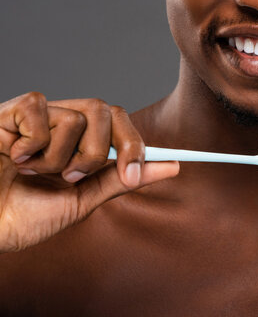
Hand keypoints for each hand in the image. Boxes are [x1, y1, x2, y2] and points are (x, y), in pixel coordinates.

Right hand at [0, 92, 178, 252]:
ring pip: (78, 116)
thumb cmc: (22, 215)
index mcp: (83, 145)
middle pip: (108, 111)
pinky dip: (32, 142)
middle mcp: (65, 126)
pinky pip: (39, 109)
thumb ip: (120, 181)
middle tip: (74, 177)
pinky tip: (14, 156)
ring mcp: (39, 117)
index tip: (175, 164)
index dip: (140, 144)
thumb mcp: (80, 201)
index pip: (121, 127)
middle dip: (101, 151)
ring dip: (61, 156)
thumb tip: (170, 166)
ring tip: (33, 172)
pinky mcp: (10, 112)